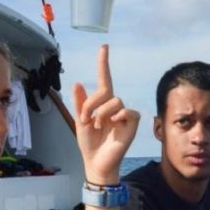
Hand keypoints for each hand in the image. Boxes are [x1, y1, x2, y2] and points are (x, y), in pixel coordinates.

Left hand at [74, 45, 139, 183]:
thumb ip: (80, 103)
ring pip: (115, 101)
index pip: (104, 80)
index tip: (104, 47)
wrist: (95, 162)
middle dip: (92, 103)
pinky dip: (119, 115)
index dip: (104, 63)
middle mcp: (114, 107)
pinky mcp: (132, 125)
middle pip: (106, 91)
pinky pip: (128, 112)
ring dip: (103, 112)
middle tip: (85, 118)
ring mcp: (123, 115)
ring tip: (98, 125)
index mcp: (101, 104)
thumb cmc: (89, 143)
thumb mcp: (80, 122)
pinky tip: (113, 123)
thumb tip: (77, 83)